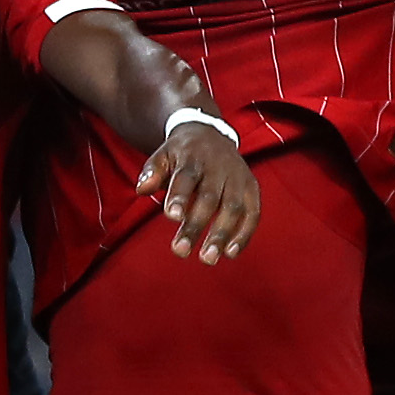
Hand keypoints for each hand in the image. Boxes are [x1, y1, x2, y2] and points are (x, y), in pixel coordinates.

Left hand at [142, 115, 258, 262]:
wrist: (212, 135)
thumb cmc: (181, 154)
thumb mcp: (162, 156)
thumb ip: (152, 172)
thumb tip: (141, 189)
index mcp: (193, 157)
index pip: (187, 177)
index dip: (180, 196)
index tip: (172, 217)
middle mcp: (219, 167)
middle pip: (210, 198)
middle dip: (196, 225)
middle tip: (180, 251)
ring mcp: (238, 177)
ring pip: (234, 207)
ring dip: (222, 235)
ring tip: (207, 259)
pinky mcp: (251, 188)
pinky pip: (253, 212)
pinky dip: (244, 234)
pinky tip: (230, 253)